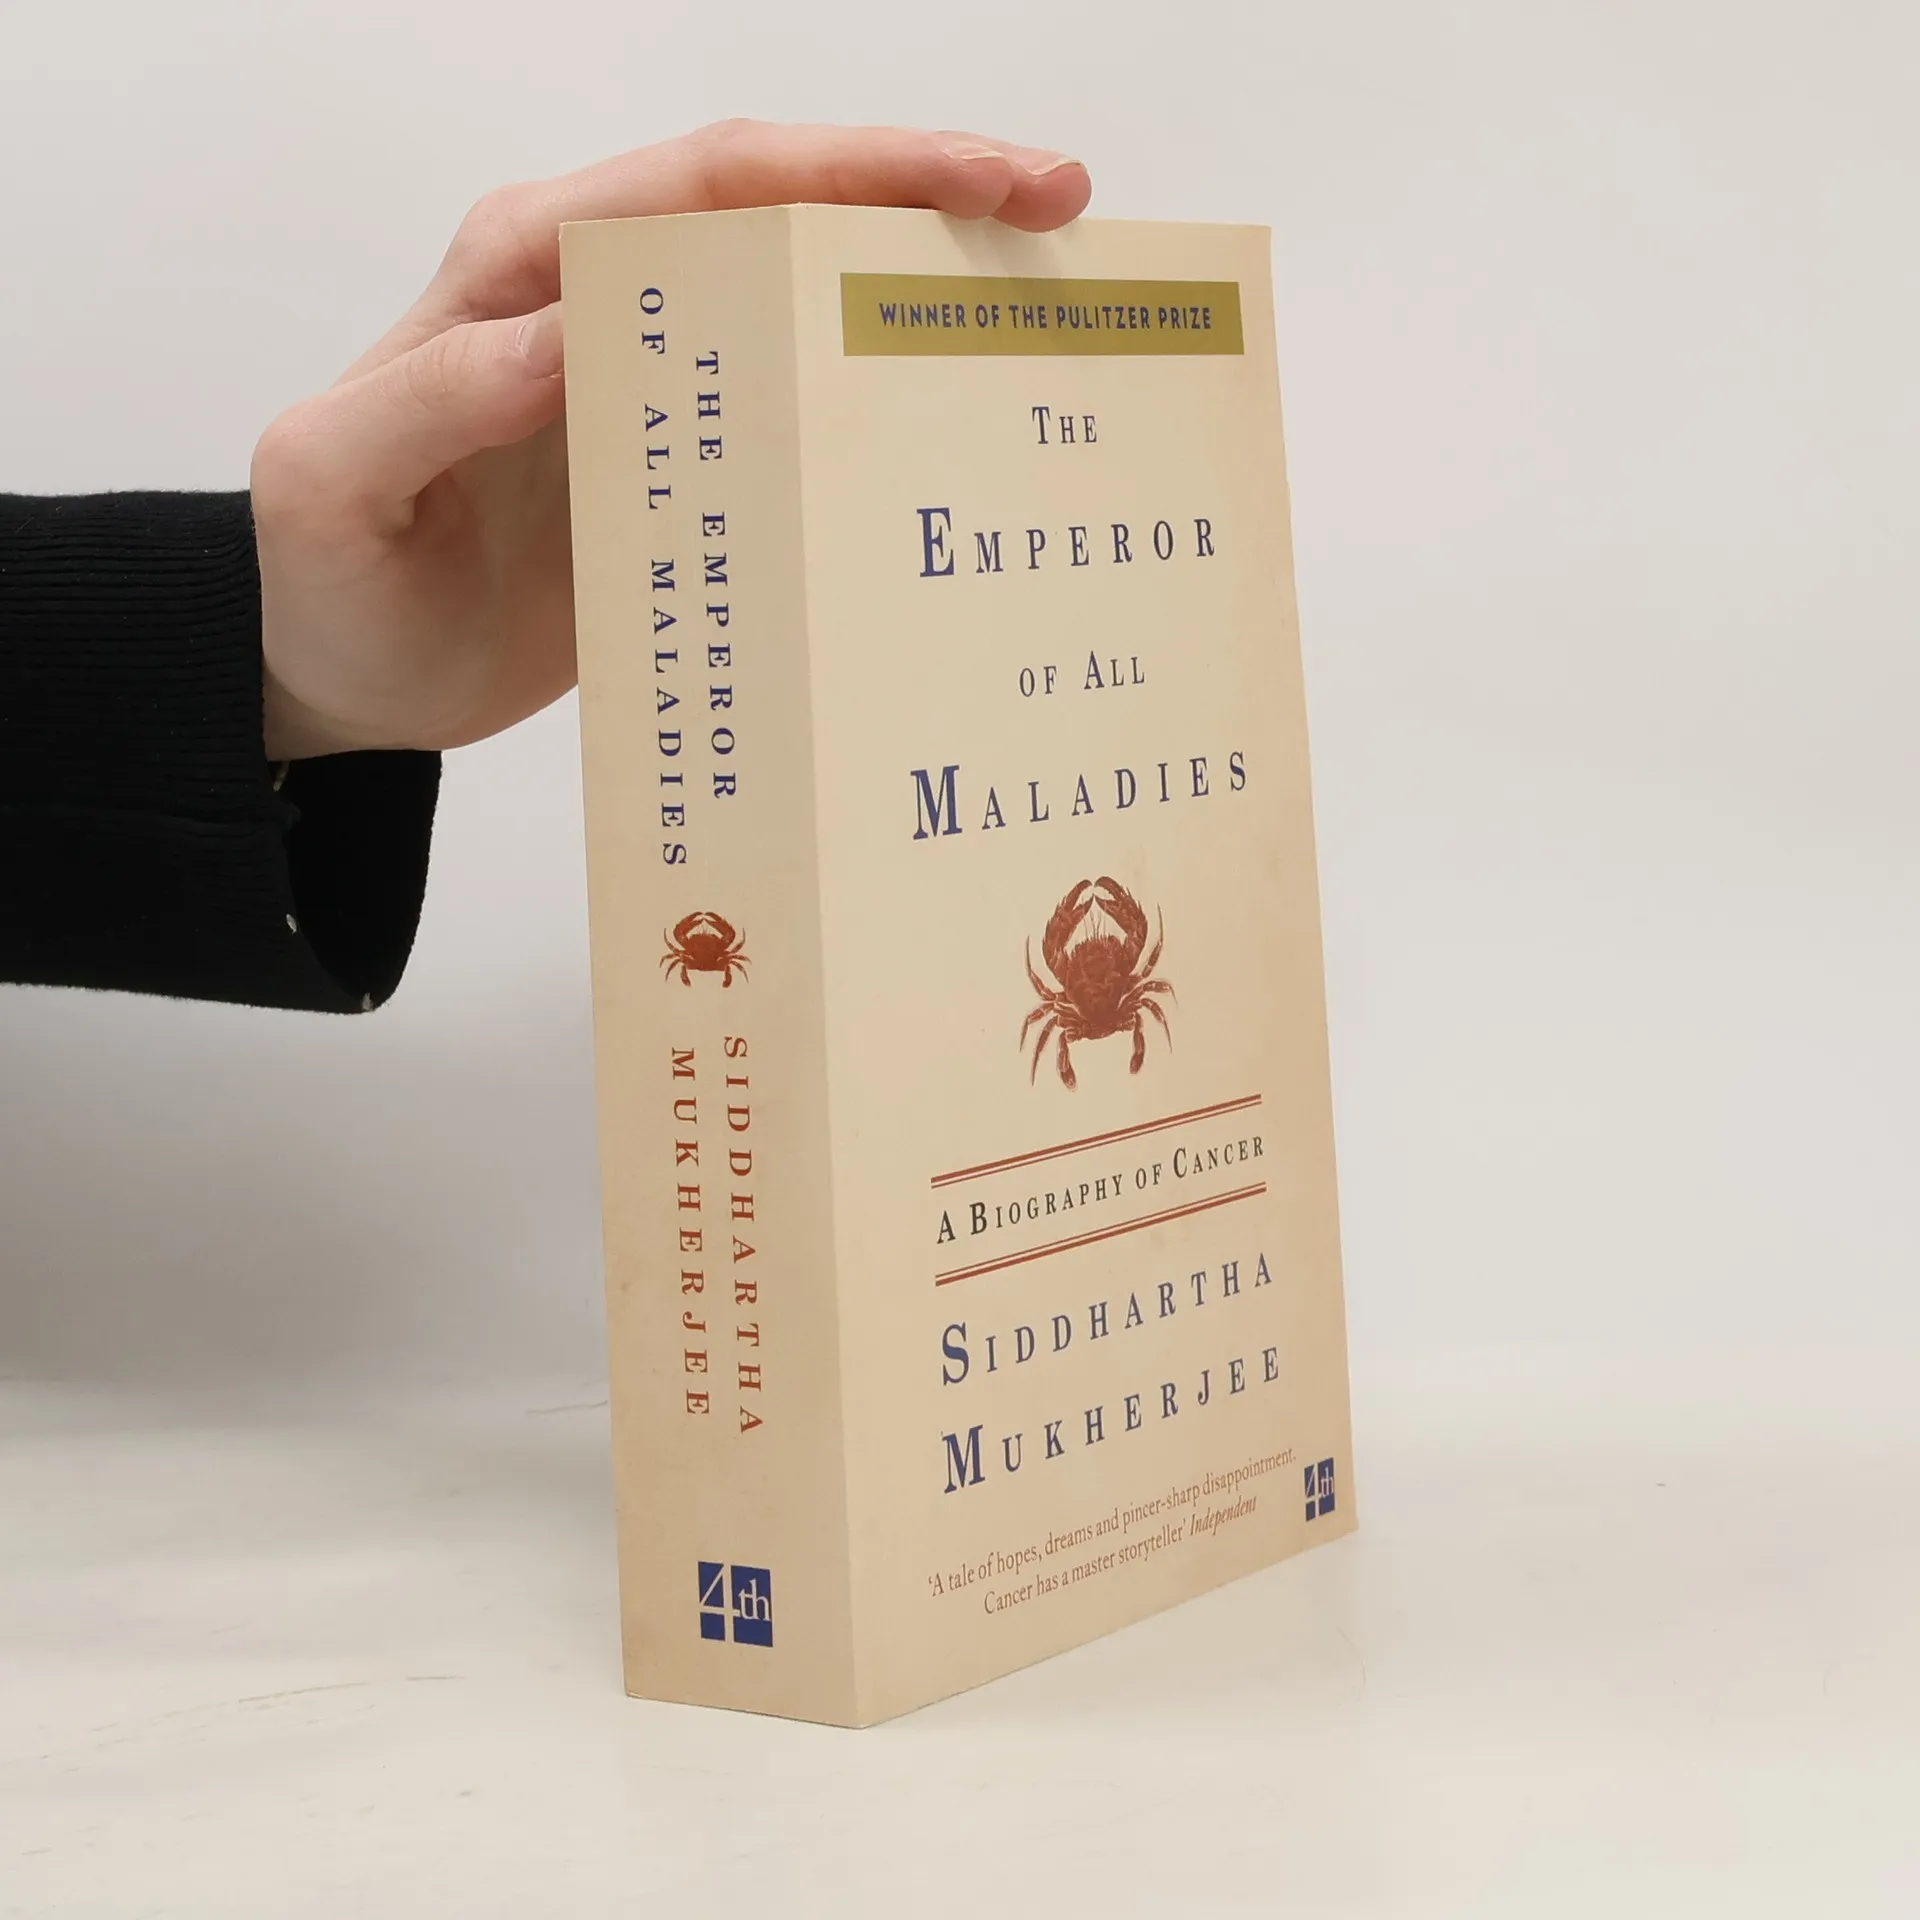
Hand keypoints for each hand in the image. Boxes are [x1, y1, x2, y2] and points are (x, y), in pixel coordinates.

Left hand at [250, 121, 1090, 759]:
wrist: (339, 676)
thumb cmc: (327, 580)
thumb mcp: (341, 483)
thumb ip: (436, 398)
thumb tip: (567, 339)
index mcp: (529, 272)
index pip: (712, 182)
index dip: (856, 167)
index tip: (987, 183)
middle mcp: (603, 306)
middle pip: (787, 216)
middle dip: (929, 198)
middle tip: (1064, 216)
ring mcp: (653, 391)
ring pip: (804, 308)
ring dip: (917, 298)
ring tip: (1042, 315)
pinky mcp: (681, 475)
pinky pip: (792, 421)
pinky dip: (874, 415)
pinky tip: (952, 441)